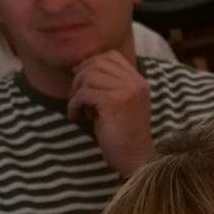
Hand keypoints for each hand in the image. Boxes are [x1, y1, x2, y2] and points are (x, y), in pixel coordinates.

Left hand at [68, 49, 153, 174]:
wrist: (134, 157)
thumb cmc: (122, 133)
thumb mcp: (120, 102)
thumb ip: (109, 84)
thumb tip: (78, 67)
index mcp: (139, 81)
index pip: (111, 56)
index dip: (91, 63)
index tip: (82, 80)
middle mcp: (136, 83)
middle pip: (97, 63)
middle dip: (80, 77)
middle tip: (77, 96)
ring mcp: (127, 92)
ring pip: (88, 76)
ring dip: (77, 92)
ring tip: (79, 108)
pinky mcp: (114, 103)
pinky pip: (84, 93)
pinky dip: (74, 104)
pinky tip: (76, 116)